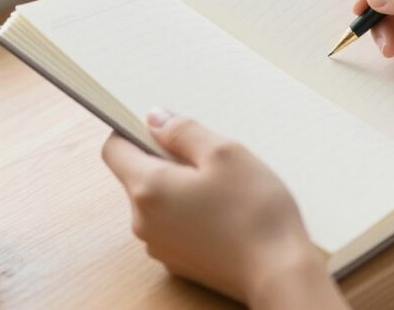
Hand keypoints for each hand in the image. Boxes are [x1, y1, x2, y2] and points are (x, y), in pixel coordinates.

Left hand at [102, 109, 348, 308]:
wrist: (279, 274)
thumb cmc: (256, 213)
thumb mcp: (225, 153)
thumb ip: (183, 131)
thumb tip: (154, 118)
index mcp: (148, 189)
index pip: (114, 149)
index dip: (133, 131)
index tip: (163, 127)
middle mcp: (143, 221)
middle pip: (139, 175)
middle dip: (167, 160)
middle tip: (210, 160)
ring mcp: (159, 245)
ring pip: (158, 201)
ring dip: (181, 187)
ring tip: (223, 189)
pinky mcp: (178, 261)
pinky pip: (173, 224)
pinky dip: (190, 212)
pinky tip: (224, 214)